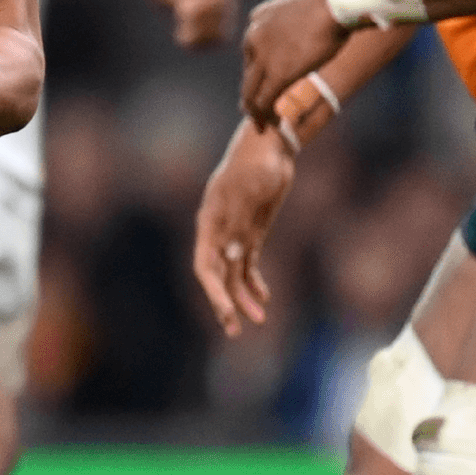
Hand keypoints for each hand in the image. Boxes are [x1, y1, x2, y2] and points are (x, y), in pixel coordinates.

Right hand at [191, 121, 294, 337]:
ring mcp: (235, 232)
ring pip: (233, 273)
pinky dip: (254, 281)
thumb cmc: (257, 164)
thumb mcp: (250, 192)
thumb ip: (238, 224)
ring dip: (243, 297)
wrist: (271, 145)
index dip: (213, 292)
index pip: (204, 265)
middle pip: (216, 275)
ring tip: (259, 320)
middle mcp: (218, 231)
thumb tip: (230, 259)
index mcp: (210, 222)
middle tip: (234, 331)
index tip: (226, 312)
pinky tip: (264, 297)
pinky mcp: (251, 231)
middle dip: (225, 303)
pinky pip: (248, 263)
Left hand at [238, 0, 345, 124]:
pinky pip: (264, 100)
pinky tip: (272, 125)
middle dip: (250, 93)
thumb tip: (308, 25)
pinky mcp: (277, 73)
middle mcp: (253, 38)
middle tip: (251, 110)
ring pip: (250, 91)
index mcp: (257, 21)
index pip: (251, 52)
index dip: (258, 71)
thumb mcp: (300, 7)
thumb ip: (292, 21)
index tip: (263, 83)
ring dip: (254, 110)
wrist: (332, 4)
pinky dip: (265, 115)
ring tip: (261, 124)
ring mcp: (263, 57)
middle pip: (248, 73)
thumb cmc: (328, 2)